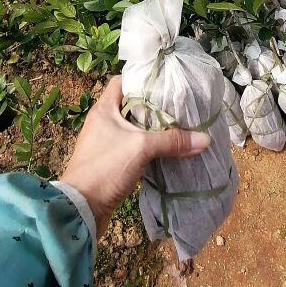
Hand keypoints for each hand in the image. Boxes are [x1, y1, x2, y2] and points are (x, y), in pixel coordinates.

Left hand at [60, 75, 209, 235]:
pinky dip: (148, 146)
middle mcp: (103, 122)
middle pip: (130, 104)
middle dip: (153, 104)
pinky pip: (132, 146)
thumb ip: (171, 141)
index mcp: (104, 109)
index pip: (121, 81)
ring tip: (176, 124)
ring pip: (133, 127)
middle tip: (177, 103)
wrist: (81, 208)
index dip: (141, 78)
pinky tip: (165, 149)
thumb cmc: (105, 168)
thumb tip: (204, 139)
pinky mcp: (110, 161)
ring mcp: (105, 142)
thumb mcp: (141, 148)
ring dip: (151, 127)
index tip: (164, 81)